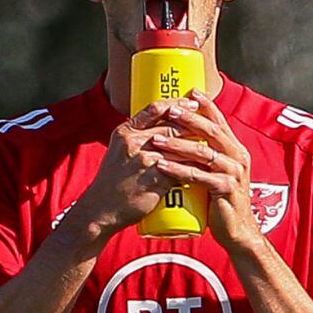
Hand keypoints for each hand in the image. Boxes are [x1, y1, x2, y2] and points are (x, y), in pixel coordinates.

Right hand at [65, 98, 198, 239]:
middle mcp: (134, 143)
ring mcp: (145, 161)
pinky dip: (194, 168)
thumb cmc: (112, 180)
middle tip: (209, 124)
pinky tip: (205, 168)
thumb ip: (137, 137)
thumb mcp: (119, 150)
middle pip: (172, 126)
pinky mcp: (156, 180)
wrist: (101, 208)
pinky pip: (182, 170)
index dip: (176, 103)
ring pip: (180, 148)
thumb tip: (162, 126)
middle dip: (193, 124)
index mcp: (125, 132)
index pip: (154, 108)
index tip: (192, 103)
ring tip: (211, 145)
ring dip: (197, 146)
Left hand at [150, 90, 262, 252]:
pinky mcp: (225, 189)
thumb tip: (185, 138)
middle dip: (190, 118)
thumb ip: (207, 156)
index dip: (206, 105)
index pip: (220, 122)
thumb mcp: (217, 173)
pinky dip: (178, 169)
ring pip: (203, 152)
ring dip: (178, 143)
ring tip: (156, 139)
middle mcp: (238, 157)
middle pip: (213, 131)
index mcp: (235, 150)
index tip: (191, 90)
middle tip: (170, 109)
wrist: (237, 231)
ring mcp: (233, 173)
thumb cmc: (221, 201)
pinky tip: (162, 165)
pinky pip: (199, 176)